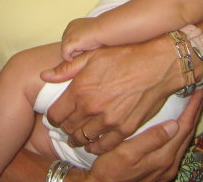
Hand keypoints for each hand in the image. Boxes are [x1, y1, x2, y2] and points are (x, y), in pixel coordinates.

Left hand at [42, 37, 176, 153]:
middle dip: (65, 127)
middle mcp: (92, 108)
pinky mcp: (125, 129)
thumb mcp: (92, 55)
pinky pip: (104, 146)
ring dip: (78, 138)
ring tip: (78, 135)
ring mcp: (109, 120)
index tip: (56, 116)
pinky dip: (96, 147)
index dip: (53, 117)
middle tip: (67, 125)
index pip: (55, 114)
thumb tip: (44, 75)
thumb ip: (66, 69)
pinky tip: (94, 142)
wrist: (158, 64)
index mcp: (80, 89)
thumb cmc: (124, 55)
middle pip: (68, 128)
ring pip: (84, 138)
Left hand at [61, 18, 102, 60]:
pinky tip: (72, 59)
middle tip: (77, 53)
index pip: (67, 36)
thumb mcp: (90, 31)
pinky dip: (67, 57)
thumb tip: (84, 44)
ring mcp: (69, 35)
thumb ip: (84, 36)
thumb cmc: (101, 31)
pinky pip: (64, 52)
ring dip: (68, 53)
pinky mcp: (71, 42)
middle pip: (64, 41)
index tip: (78, 49)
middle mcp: (69, 28)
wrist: (104, 29)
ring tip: (75, 57)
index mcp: (73, 24)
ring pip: (63, 47)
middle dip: (70, 48)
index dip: (72, 43)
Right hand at [84, 90, 202, 181]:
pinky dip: (181, 134)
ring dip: (189, 123)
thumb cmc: (110, 170)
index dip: (192, 109)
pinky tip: (176, 128)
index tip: (199, 92)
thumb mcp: (127, 152)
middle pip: (188, 134)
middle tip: (199, 95)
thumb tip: (173, 124)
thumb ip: (151, 139)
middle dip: (195, 113)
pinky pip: (177, 149)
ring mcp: (167, 169)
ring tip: (191, 108)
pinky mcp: (161, 172)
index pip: (183, 127)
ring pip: (183, 142)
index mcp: (163, 156)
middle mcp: (169, 164)